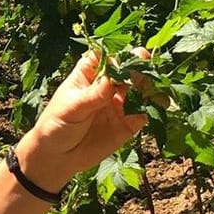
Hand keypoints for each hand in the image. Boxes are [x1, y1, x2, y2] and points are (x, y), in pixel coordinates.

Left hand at [14, 48, 156, 191]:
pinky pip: (145, 112)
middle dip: (140, 70)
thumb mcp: (72, 108)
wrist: (57, 157)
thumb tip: (111, 80)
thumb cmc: (56, 125)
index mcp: (90, 73)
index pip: (109, 57)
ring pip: (142, 89)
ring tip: (155, 92)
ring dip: (150, 88)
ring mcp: (120, 102)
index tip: (124, 65)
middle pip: (130, 69)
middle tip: (142, 78)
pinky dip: (153, 108)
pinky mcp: (129, 122)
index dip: (119, 57)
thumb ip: (93, 95)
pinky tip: (157, 107)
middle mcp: (109, 84)